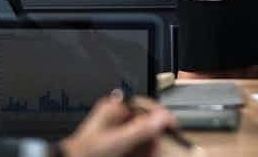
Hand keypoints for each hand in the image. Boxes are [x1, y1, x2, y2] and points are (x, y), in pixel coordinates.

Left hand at [59, 93, 175, 156]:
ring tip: (154, 152)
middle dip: (155, 135)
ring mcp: (114, 131)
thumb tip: (163, 117)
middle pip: (144, 121)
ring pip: (140, 135)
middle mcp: (115, 117)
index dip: (160, 115)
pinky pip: (134, 145)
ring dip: (149, 144)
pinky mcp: (114, 145)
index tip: (172, 125)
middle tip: (161, 145)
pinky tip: (146, 154)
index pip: (144, 105)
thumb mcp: (117, 141)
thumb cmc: (85, 153)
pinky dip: (141, 151)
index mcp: (114, 108)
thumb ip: (142, 129)